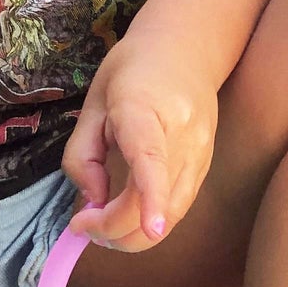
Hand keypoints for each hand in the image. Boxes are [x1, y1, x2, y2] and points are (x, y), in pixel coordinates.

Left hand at [61, 33, 217, 253]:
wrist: (184, 51)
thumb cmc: (131, 71)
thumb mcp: (92, 102)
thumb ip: (82, 154)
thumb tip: (94, 200)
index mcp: (145, 108)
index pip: (151, 157)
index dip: (152, 196)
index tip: (151, 229)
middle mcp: (182, 133)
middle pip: (155, 198)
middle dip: (114, 229)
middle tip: (82, 227)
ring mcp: (200, 152)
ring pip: (172, 213)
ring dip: (132, 235)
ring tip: (101, 228)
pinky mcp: (206, 165)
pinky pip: (179, 206)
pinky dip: (149, 220)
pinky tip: (126, 215)